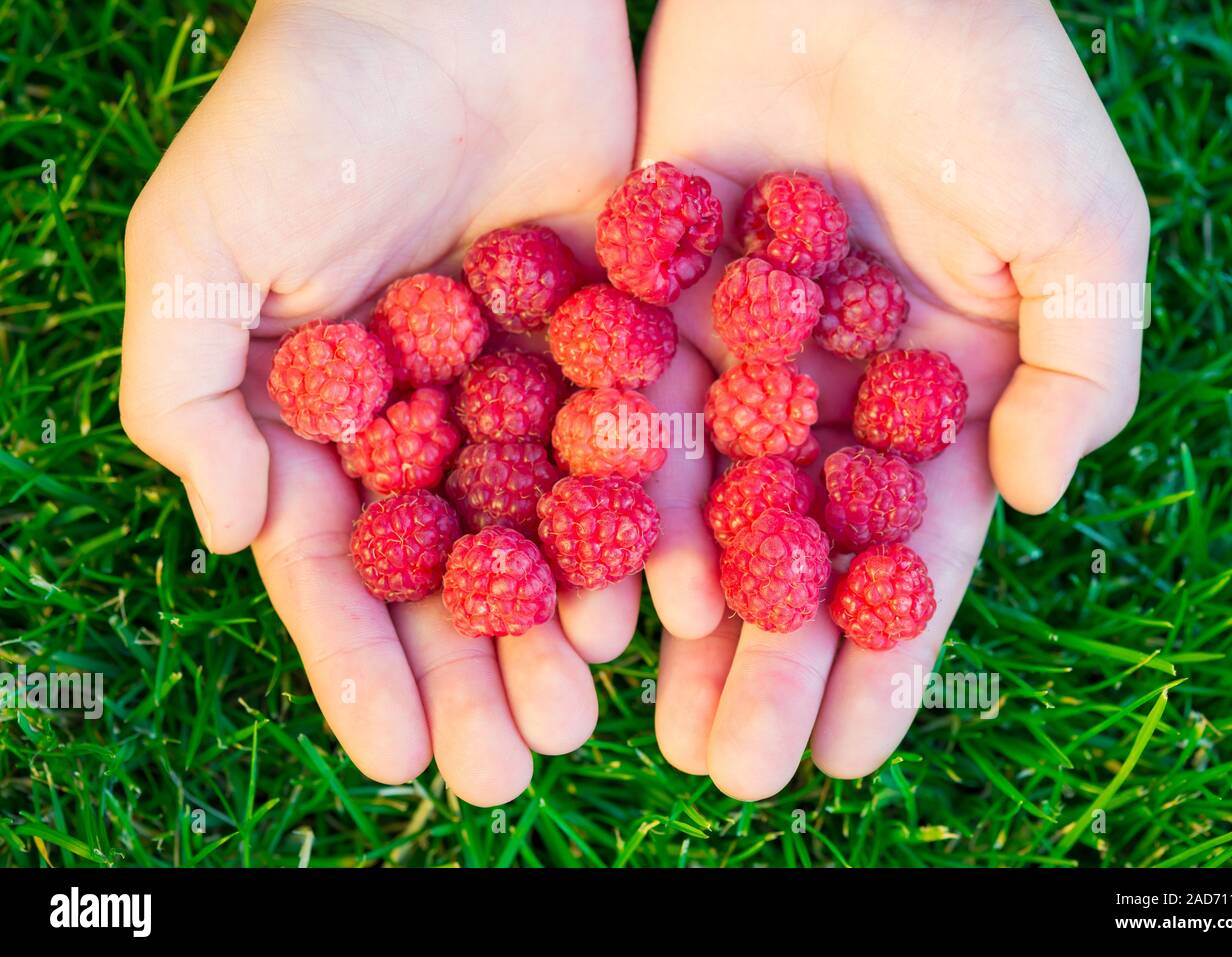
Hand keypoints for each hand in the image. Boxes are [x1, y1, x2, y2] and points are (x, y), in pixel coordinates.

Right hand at [121, 0, 636, 803]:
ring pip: (551, 535)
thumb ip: (189, 397)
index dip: (363, 666)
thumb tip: (239, 537)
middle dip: (474, 675)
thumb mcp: (198, 251)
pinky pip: (637, 454)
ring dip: (563, 628)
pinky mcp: (619, 343)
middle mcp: (437, 421)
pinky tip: (664, 607)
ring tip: (581, 711)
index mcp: (332, 420)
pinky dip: (648, 529)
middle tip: (505, 768)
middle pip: (456, 576)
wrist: (445, 1)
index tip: (396, 759)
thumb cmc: (301, 113)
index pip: (344, 569)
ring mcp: (531, 389)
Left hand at [637, 0, 1148, 798]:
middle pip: (797, 564)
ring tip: (661, 731)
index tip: (855, 755)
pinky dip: (612, 514)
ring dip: (687, 629)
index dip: (885, 659)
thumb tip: (1030, 500)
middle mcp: (828, 404)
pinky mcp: (652, 316)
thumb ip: (1077, 367)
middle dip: (773, 671)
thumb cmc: (994, 93)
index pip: (908, 560)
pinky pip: (627, 430)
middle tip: (739, 775)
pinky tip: (598, 601)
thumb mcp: (1083, 231)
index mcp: (931, 404)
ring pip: (704, 522)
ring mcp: (736, 367)